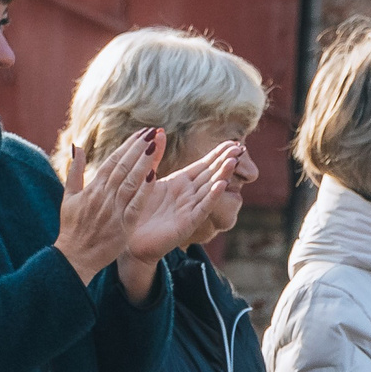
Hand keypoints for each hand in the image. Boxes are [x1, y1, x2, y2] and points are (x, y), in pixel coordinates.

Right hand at [54, 128, 159, 283]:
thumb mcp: (68, 197)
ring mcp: (114, 210)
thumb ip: (75, 171)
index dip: (128, 146)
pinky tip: (155, 176)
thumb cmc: (71, 228)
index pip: (113, 161)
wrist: (75, 257)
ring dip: (144, 163)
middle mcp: (103, 196)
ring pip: (131, 181)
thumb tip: (78, 146)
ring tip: (156, 146)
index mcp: (92, 188)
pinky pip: (136, 204)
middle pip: (124, 167)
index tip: (141, 133)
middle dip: (139, 148)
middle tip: (153, 133)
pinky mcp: (123, 225)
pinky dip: (145, 190)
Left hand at [123, 140, 234, 264]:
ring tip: (233, 162)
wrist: (131, 240)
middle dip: (225, 161)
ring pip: (209, 189)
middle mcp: (189, 195)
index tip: (233, 142)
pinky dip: (211, 197)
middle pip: (211, 174)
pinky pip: (201, 209)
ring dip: (222, 175)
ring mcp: (190, 210)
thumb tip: (158, 131)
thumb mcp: (146, 179)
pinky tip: (221, 186)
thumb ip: (154, 158)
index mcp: (181, 183)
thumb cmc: (138, 210)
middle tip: (240, 147)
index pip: (204, 165)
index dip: (218, 154)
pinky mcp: (187, 224)